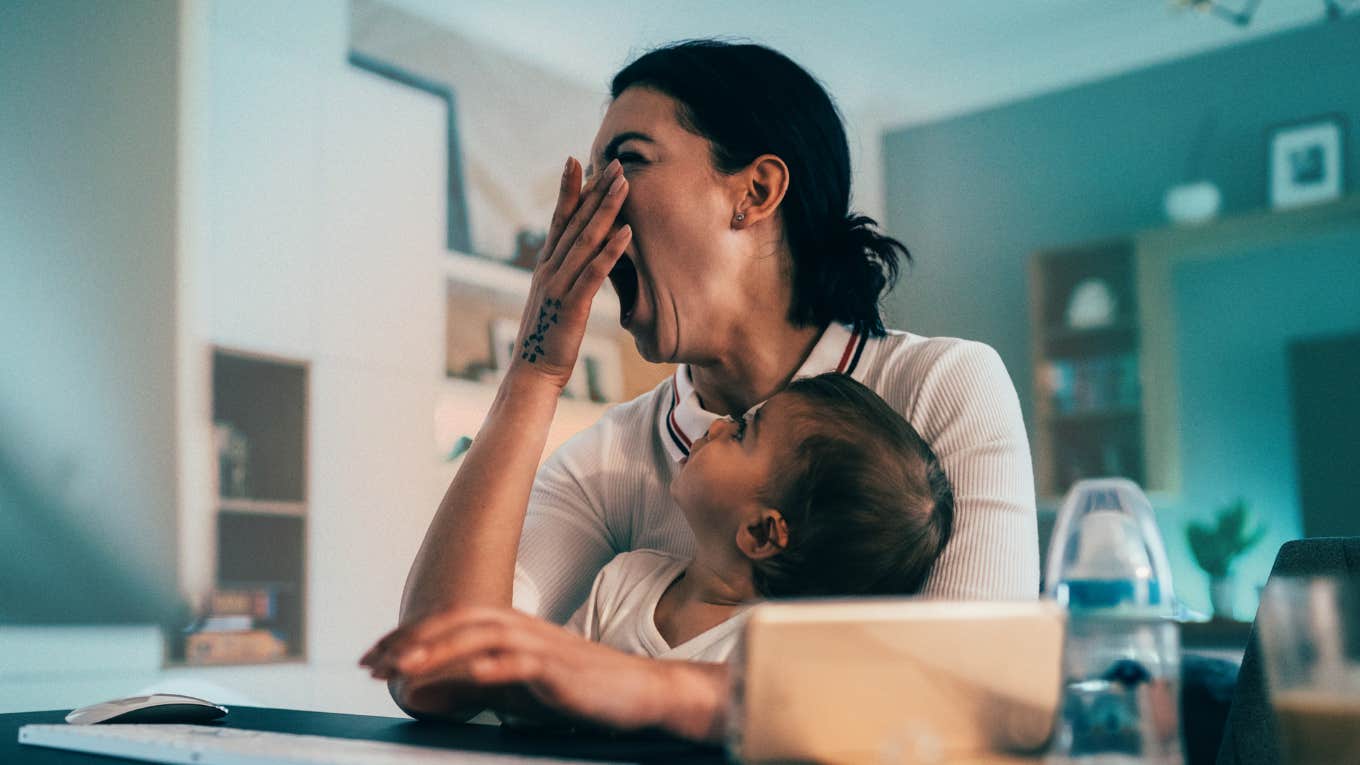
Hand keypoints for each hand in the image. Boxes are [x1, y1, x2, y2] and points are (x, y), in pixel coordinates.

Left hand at [361, 606, 680, 733]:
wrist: (639, 692)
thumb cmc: (577, 692)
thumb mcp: (516, 688)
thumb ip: (474, 684)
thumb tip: (424, 691)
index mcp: (509, 627)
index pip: (449, 621)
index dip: (408, 635)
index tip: (372, 656)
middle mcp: (521, 628)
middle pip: (458, 620)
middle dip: (411, 640)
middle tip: (373, 662)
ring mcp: (542, 647)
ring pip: (482, 637)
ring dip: (439, 650)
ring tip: (405, 667)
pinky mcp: (561, 670)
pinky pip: (522, 663)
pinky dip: (492, 666)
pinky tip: (466, 674)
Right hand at [509, 157, 629, 390]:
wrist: (533, 372)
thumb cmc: (549, 338)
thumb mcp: (556, 300)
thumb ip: (566, 276)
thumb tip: (579, 260)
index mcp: (545, 266)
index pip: (558, 220)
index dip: (568, 189)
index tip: (577, 160)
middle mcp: (549, 269)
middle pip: (574, 221)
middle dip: (594, 190)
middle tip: (613, 162)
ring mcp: (559, 286)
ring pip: (585, 240)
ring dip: (606, 210)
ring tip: (623, 185)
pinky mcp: (572, 306)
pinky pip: (594, 273)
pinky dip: (611, 251)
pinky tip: (626, 232)